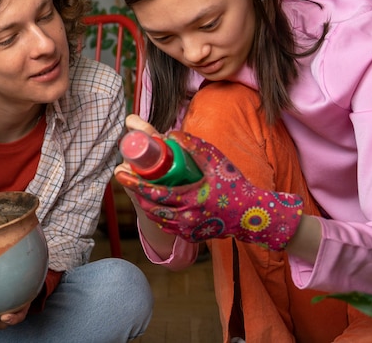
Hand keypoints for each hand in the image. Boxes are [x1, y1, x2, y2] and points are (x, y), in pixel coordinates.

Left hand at [115, 131, 303, 250]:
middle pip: (150, 206)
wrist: (251, 215)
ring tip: (138, 187)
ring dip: (145, 203)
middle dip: (135, 192)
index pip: (155, 192)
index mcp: (191, 199)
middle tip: (125, 177)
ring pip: (156, 217)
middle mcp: (187, 219)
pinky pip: (167, 226)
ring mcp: (188, 230)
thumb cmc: (235, 185)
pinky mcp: (191, 236)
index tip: (120, 172)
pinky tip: (155, 202)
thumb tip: (170, 133)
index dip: (134, 183)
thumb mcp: (216, 161)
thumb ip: (194, 146)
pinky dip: (158, 214)